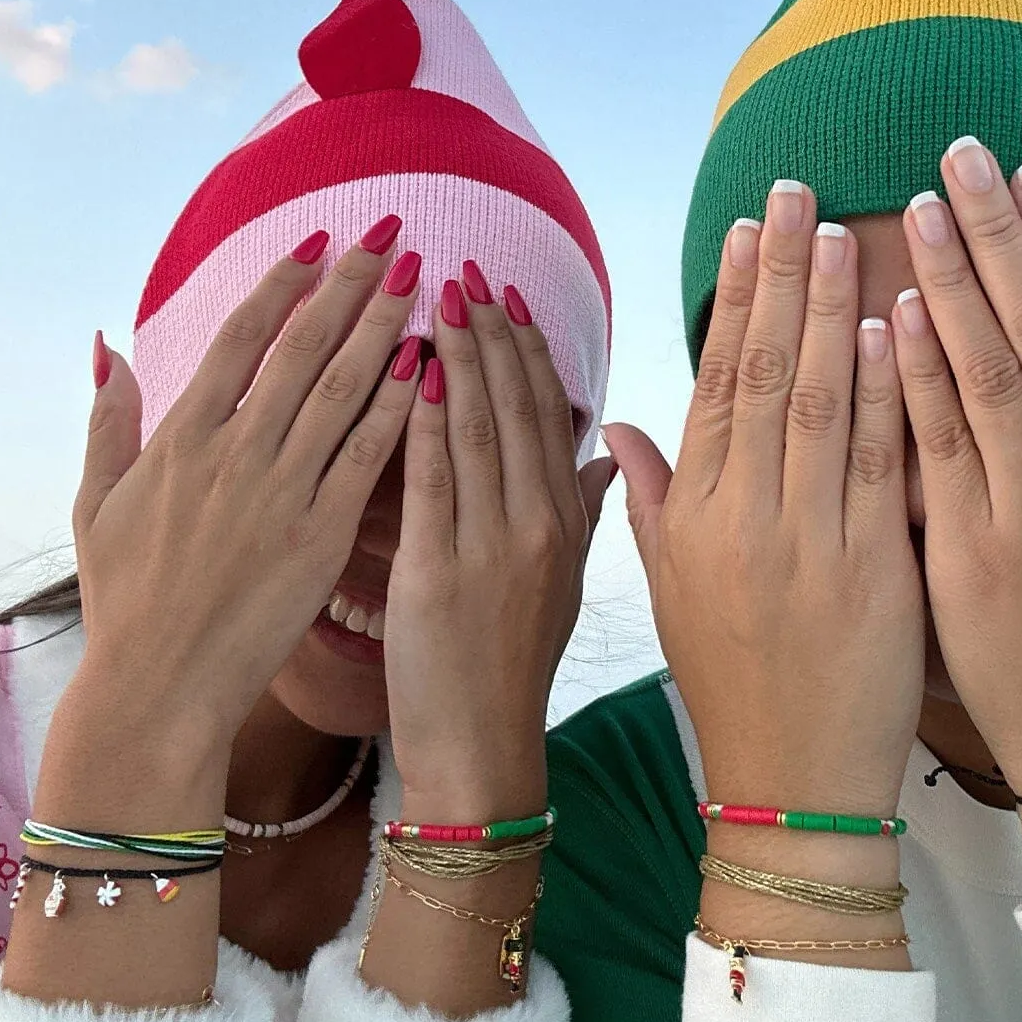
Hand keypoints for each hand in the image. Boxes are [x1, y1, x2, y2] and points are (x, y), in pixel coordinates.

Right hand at [71, 225, 422, 760]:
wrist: (159, 685)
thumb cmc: (127, 598)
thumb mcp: (95, 502)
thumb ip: (108, 420)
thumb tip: (108, 345)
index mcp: (182, 436)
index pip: (244, 336)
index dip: (288, 281)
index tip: (323, 241)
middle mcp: (235, 452)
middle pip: (305, 347)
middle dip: (352, 285)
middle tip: (394, 235)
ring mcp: (281, 491)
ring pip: (343, 389)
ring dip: (384, 328)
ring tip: (420, 280)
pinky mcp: (321, 535)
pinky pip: (367, 457)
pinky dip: (398, 406)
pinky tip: (427, 367)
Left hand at [381, 269, 610, 809]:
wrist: (483, 749)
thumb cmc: (512, 668)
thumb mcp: (565, 586)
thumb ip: (586, 512)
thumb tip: (610, 453)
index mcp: (567, 526)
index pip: (551, 417)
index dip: (529, 351)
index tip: (506, 298)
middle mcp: (540, 528)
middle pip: (519, 409)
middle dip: (492, 335)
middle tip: (466, 271)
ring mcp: (494, 549)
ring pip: (480, 431)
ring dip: (460, 358)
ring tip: (437, 298)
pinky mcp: (441, 574)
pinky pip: (434, 481)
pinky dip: (424, 421)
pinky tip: (411, 371)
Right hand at [607, 183, 923, 819]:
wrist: (789, 791)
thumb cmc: (732, 690)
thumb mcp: (670, 596)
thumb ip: (653, 503)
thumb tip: (620, 423)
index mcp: (695, 519)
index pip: (714, 383)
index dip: (732, 298)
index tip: (747, 226)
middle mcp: (745, 519)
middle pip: (765, 372)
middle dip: (780, 272)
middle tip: (797, 187)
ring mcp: (810, 543)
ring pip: (821, 402)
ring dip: (833, 307)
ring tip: (844, 227)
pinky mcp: (875, 571)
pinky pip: (882, 463)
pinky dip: (891, 390)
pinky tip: (896, 323)